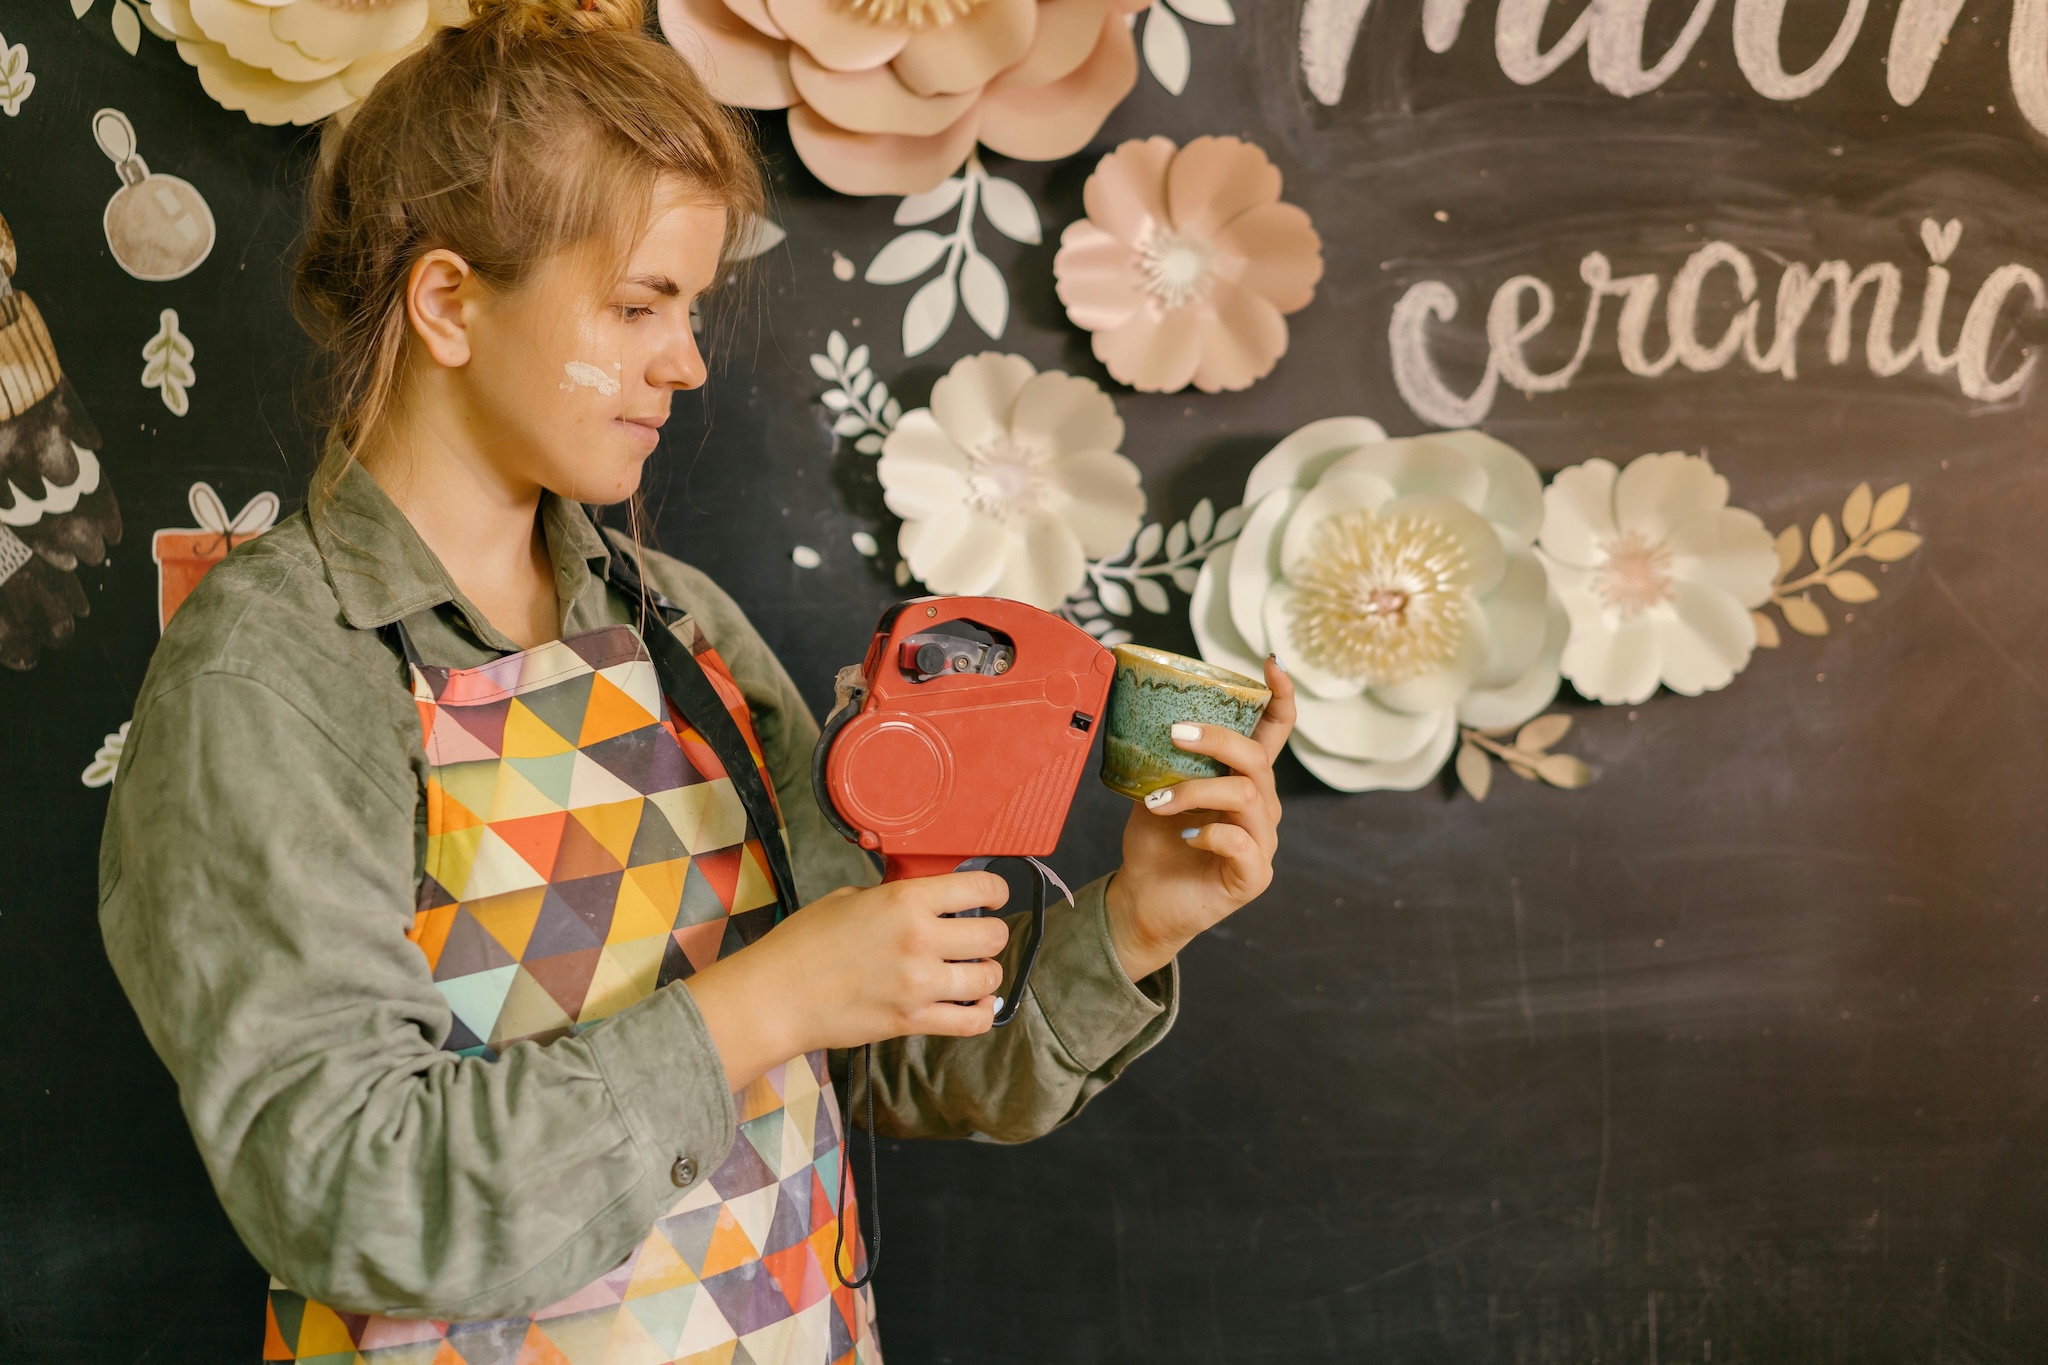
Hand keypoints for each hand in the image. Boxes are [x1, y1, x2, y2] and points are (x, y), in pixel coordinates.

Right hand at [684, 872, 1011, 1090]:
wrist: (776, 997)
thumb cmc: (802, 945)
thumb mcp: (849, 900)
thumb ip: (893, 899)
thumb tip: (923, 901)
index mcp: (905, 901)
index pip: (979, 888)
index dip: (995, 890)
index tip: (994, 897)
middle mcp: (920, 939)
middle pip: (994, 935)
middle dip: (991, 934)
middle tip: (977, 937)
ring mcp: (919, 984)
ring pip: (989, 977)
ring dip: (985, 974)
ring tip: (972, 971)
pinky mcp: (912, 1021)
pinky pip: (971, 1022)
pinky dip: (980, 1013)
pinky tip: (971, 1003)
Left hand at [1103, 656, 1297, 980]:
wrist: (1142, 901)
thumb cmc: (1154, 843)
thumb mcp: (1155, 788)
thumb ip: (1166, 758)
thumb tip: (1148, 713)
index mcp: (1243, 780)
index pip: (1275, 733)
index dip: (1281, 697)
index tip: (1270, 663)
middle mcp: (1261, 808)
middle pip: (1257, 760)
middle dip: (1218, 739)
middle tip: (1176, 734)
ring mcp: (1262, 843)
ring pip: (1247, 797)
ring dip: (1197, 791)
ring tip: (1158, 802)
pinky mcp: (1253, 876)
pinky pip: (1243, 844)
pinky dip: (1210, 833)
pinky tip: (1184, 836)